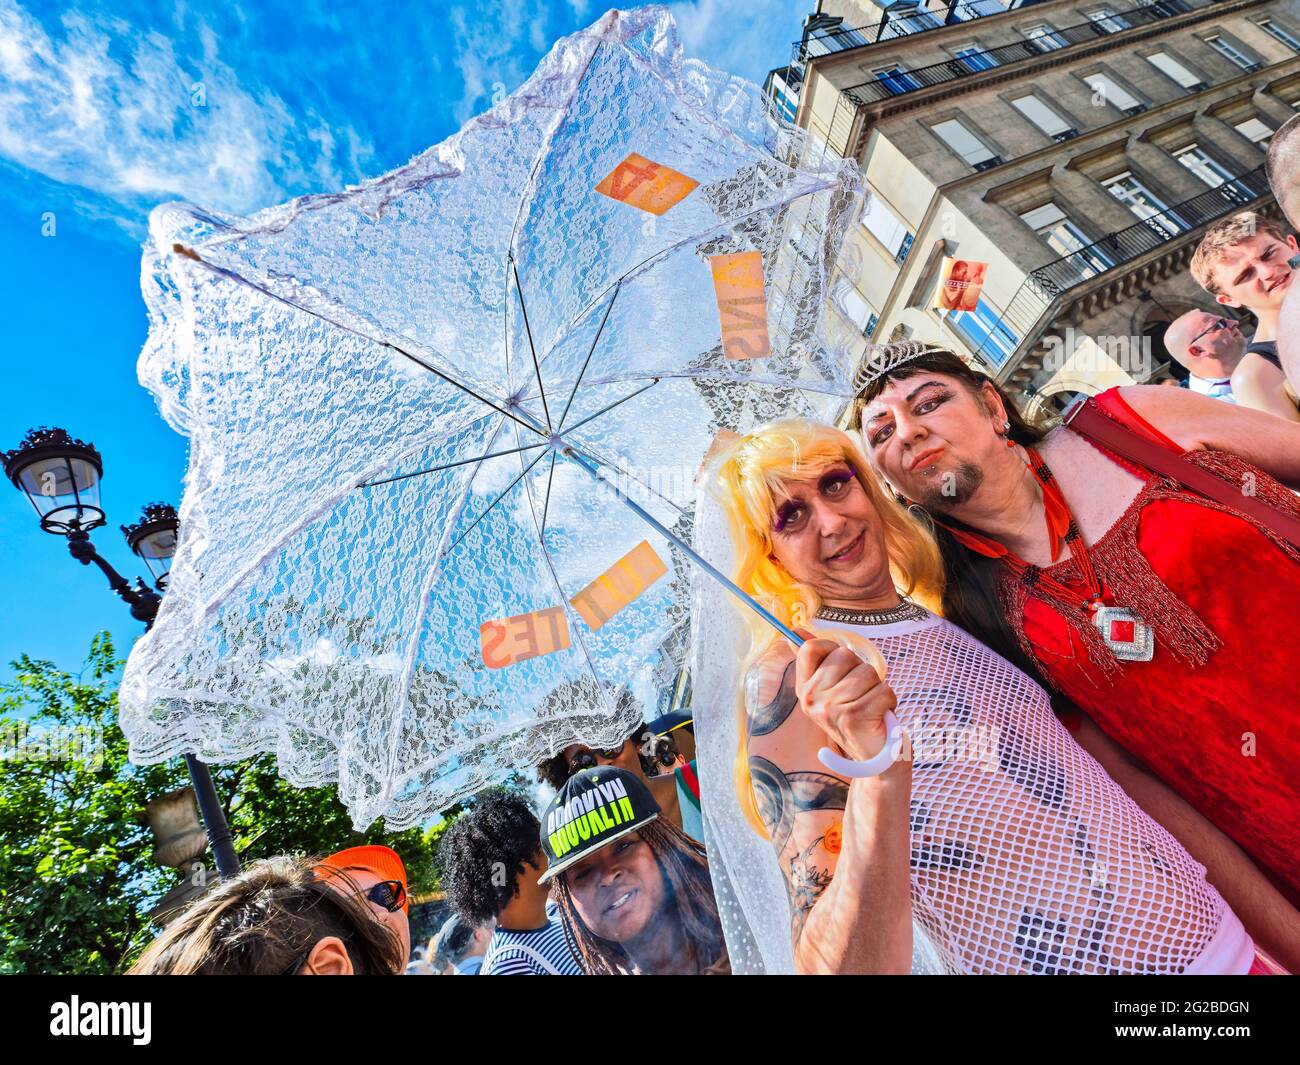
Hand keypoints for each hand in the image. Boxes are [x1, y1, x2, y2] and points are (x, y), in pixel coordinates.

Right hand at [793, 628, 895, 762]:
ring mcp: (832, 709)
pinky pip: (883, 689)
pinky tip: (880, 716)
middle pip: (844, 656)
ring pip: (868, 672)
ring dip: (877, 688)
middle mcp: (812, 699)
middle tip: (860, 695)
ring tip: (871, 706)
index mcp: (805, 690)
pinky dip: (889, 700)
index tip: (843, 666)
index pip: (810, 649)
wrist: (874, 760)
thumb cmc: (856, 716)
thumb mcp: (831, 689)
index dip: (831, 649)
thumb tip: (795, 630)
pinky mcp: (855, 717)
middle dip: (861, 671)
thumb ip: (815, 660)